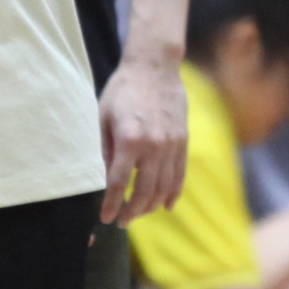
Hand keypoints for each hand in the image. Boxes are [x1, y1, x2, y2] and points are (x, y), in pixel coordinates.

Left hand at [98, 52, 192, 222]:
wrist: (155, 67)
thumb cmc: (123, 90)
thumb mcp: (104, 118)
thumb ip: (107, 150)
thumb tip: (109, 179)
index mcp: (129, 138)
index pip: (120, 182)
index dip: (112, 204)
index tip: (107, 218)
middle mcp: (154, 145)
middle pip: (144, 191)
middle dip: (132, 211)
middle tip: (122, 221)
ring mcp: (172, 144)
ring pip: (164, 187)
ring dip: (151, 206)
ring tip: (139, 213)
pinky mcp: (183, 141)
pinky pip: (180, 175)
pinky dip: (173, 193)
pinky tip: (165, 205)